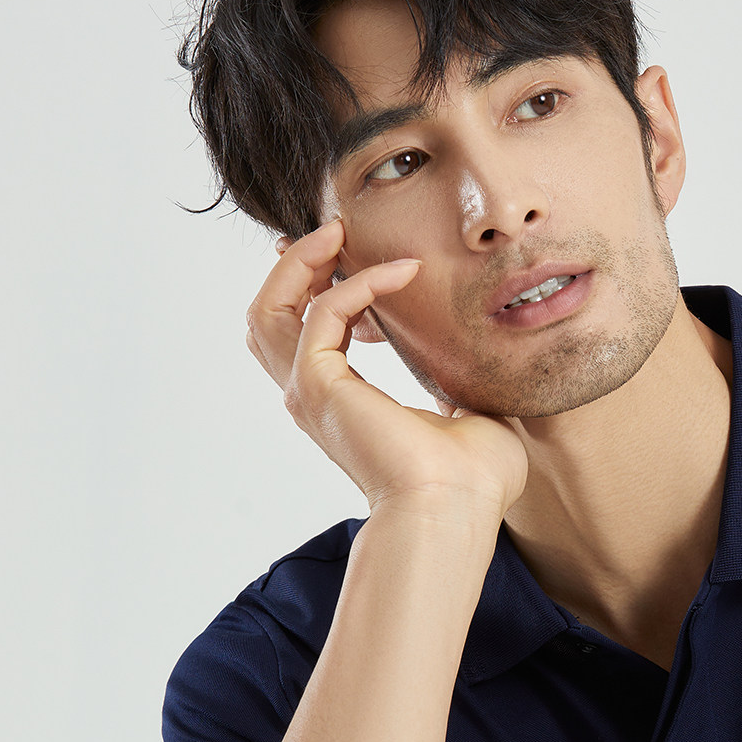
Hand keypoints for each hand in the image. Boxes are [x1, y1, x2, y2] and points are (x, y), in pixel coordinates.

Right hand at [246, 219, 527, 517]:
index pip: (303, 333)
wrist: (456, 509)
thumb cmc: (471, 480)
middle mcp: (311, 397)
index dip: (323, 288)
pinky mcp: (318, 385)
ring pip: (269, 308)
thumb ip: (454, 380)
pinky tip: (404, 272)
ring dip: (303, 262)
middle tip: (337, 231)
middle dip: (295, 265)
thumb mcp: (465, 411)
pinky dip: (360, 282)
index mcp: (339, 403)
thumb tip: (474, 361)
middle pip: (267, 314)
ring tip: (342, 232)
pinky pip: (324, 310)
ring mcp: (308, 392)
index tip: (364, 261)